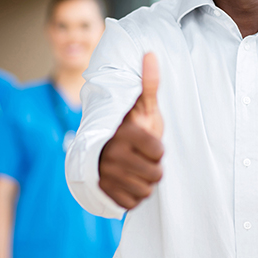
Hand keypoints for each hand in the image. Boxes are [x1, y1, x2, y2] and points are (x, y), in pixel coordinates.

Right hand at [99, 53, 163, 208]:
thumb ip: (149, 84)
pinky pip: (133, 203)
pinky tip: (127, 183)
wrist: (98, 153)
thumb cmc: (129, 128)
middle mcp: (112, 155)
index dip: (157, 150)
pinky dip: (134, 196)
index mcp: (125, 134)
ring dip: (144, 182)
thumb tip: (151, 53)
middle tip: (142, 159)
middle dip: (153, 168)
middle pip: (155, 175)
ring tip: (135, 170)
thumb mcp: (142, 107)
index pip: (159, 153)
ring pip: (145, 190)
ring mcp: (107, 176)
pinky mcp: (104, 194)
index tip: (147, 144)